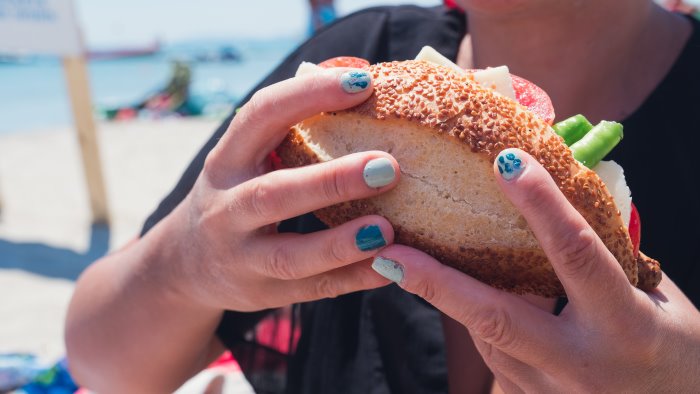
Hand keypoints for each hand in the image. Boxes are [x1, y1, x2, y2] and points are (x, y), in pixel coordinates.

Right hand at [157, 68, 397, 311]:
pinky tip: (389, 267)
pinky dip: (353, 280)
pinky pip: (313, 290)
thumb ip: (287, 133)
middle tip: (386, 167)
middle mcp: (226, 209)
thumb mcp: (243, 159)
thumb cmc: (234, 194)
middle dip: (330, 181)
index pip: (261, 117)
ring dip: (340, 243)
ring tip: (386, 229)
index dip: (307, 95)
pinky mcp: (263, 293)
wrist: (184, 265)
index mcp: (226, 161)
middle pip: (273, 195)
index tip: (361, 83)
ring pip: (289, 256)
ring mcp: (241, 258)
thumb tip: (360, 86)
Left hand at [372, 149, 699, 391]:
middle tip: (389, 252)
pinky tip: (458, 289)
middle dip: (438, 284)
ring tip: (407, 257)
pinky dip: (475, 317)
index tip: (506, 161)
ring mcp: (551, 390)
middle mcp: (581, 363)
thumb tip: (560, 195)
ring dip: (449, 293)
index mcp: (624, 326)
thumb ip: (609, 253)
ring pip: (485, 335)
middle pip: (496, 317)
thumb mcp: (656, 297)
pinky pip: (493, 354)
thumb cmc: (676, 349)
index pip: (576, 253)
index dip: (541, 204)